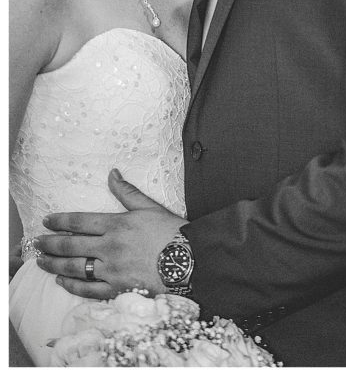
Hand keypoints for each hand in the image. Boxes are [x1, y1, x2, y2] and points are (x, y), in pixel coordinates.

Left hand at [34, 169, 185, 299]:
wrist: (191, 261)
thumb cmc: (173, 232)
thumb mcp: (150, 207)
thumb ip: (127, 192)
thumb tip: (112, 173)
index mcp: (117, 224)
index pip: (79, 221)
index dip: (60, 220)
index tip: (47, 221)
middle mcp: (109, 247)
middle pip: (70, 244)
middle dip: (49, 243)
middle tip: (37, 243)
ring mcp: (111, 269)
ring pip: (74, 267)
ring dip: (54, 264)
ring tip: (42, 261)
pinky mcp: (116, 288)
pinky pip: (87, 288)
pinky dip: (71, 285)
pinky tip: (62, 281)